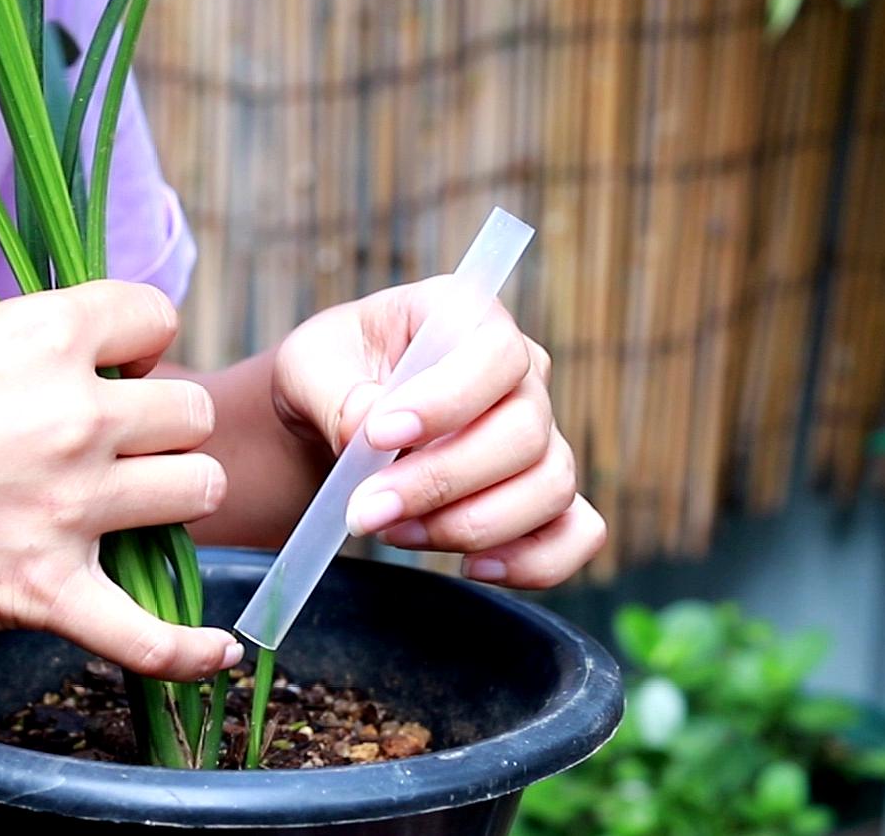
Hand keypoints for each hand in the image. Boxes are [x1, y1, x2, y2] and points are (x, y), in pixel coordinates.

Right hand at [0, 281, 240, 678]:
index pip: (154, 313)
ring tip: (138, 504)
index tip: (111, 359)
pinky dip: (185, 647)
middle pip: (192, 409)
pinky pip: (148, 635)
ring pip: (197, 491)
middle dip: (166, 421)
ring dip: (174, 496)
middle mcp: (72, 417)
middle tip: (121, 438)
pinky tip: (214, 647)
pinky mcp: (43, 592)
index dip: (138, 336)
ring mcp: (66, 509)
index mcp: (38, 337)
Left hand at [271, 278, 604, 587]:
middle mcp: (521, 375)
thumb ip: (334, 392)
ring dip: (469, 525)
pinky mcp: (543, 496)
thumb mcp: (307, 366)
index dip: (447, 399)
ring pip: (549, 487)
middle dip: (438, 483)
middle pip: (524, 433)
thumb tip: (366, 426)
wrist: (334, 420)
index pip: (496, 352)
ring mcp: (541, 437)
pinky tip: (471, 567)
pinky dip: (534, 561)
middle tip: (365, 511)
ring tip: (393, 531)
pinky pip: (577, 533)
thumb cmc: (329, 377)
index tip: (380, 434)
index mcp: (467, 318)